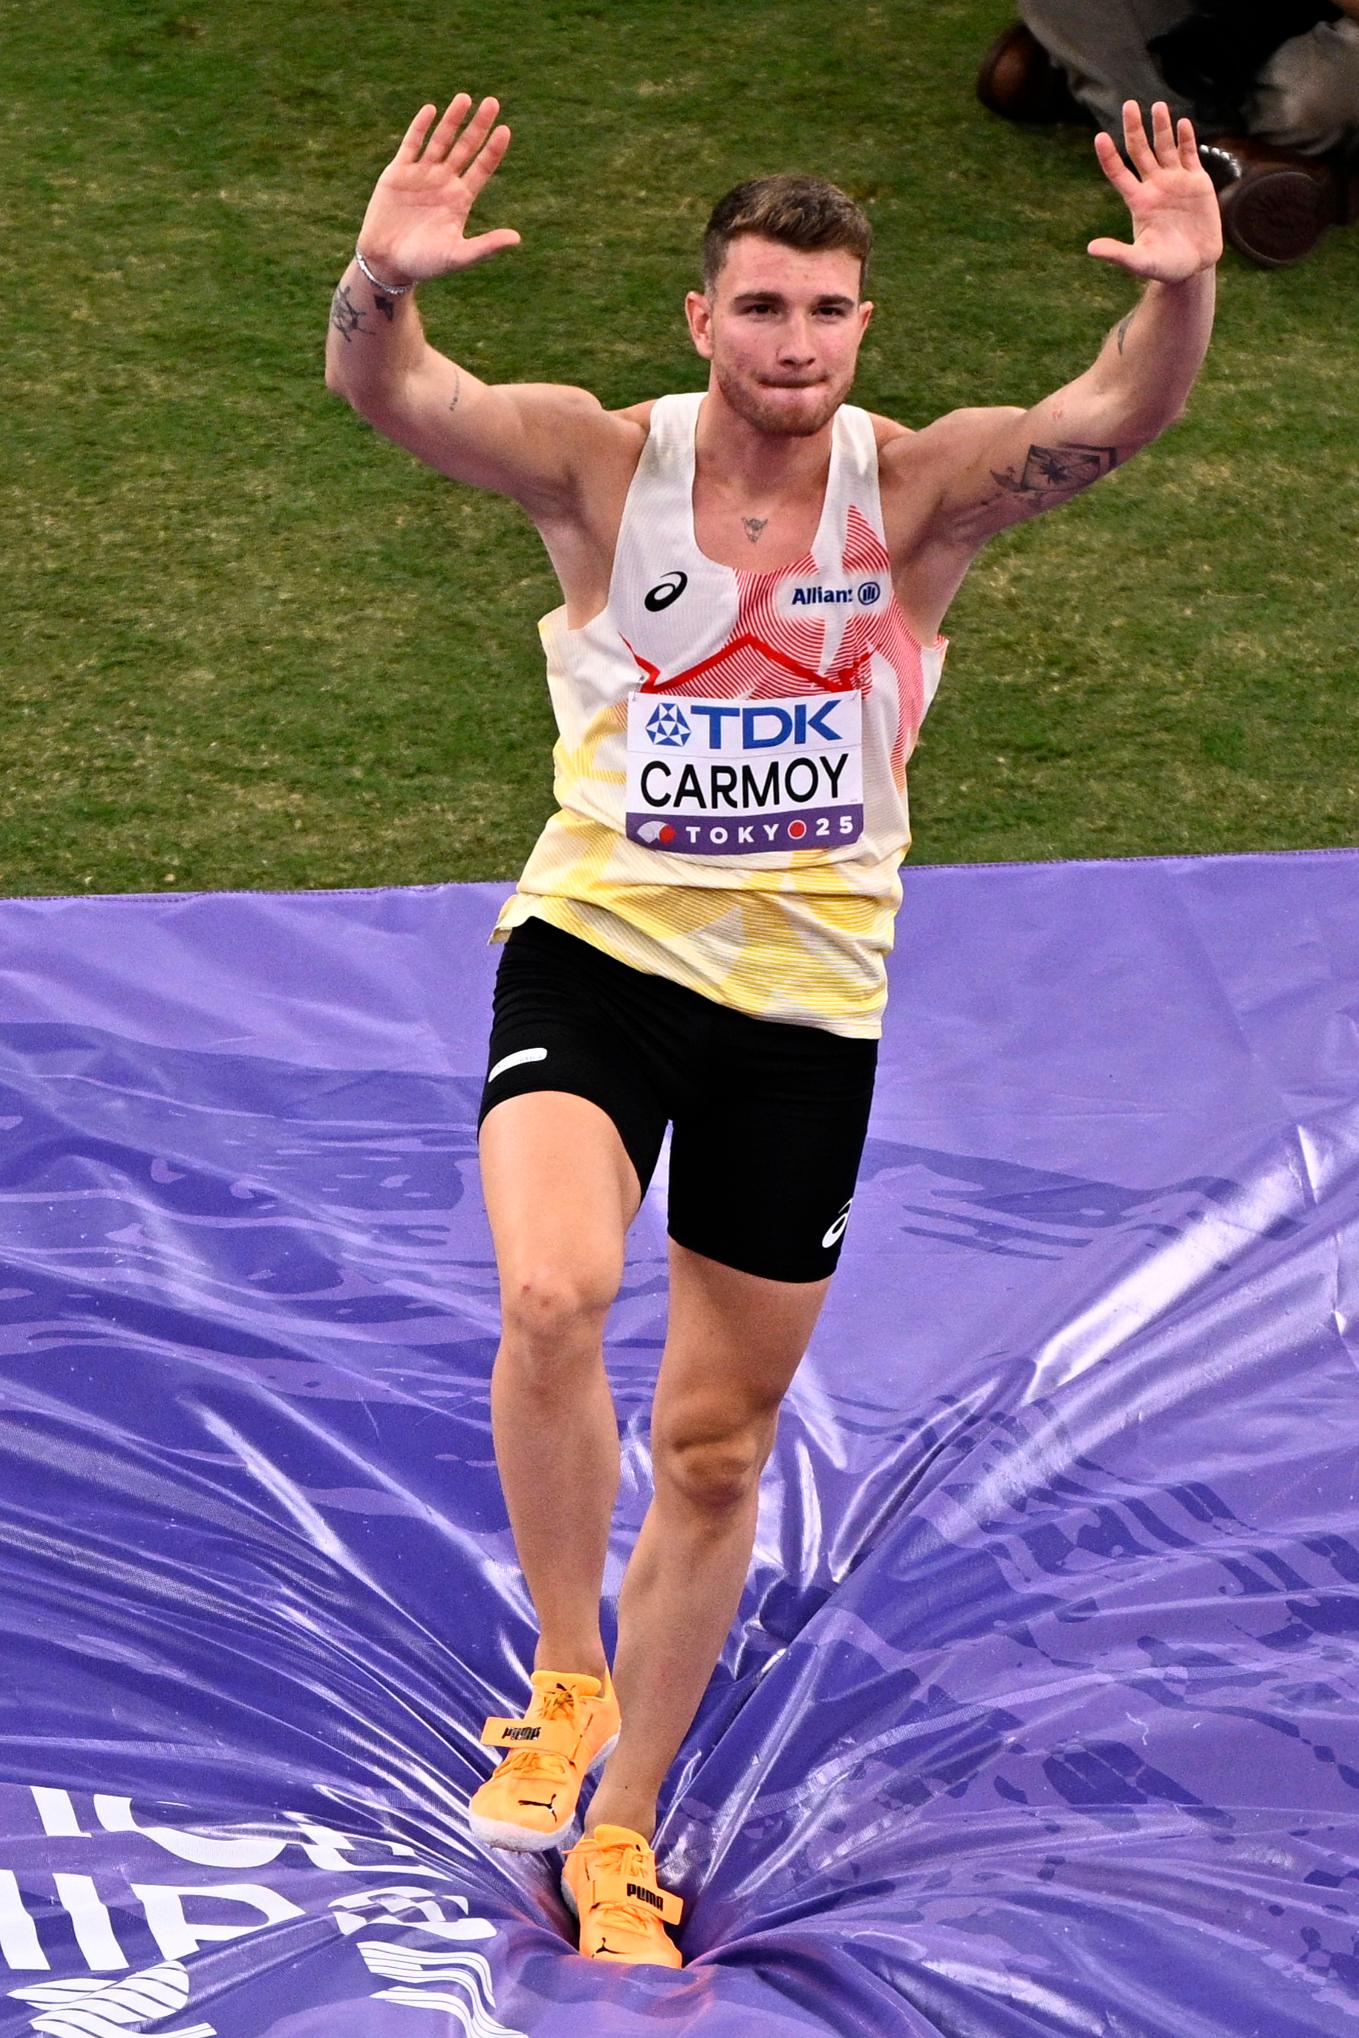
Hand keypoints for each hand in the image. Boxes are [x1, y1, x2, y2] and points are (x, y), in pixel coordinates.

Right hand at [357, 94, 521, 286]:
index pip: (482, 168)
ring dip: (452, 120)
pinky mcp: (398, 172)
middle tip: (493, 102)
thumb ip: (486, 246)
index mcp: (460, 199)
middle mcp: (444, 182)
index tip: (505, 130)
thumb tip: (517, 239)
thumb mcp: (457, 256)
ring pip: (440, 140)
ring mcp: (421, 174)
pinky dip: (420, 127)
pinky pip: (411, 144)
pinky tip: (431, 109)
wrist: (386, 262)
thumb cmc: (424, 263)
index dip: (493, 150)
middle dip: (478, 125)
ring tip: (465, 98)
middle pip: (465, 147)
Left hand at [1089, 101, 1222, 281]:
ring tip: (1157, 106)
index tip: (1100, 137)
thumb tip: (1090, 249)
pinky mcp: (1197, 181)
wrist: (1193, 266)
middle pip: (1141, 151)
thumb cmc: (1164, 266)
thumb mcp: (1140, 262)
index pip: (1118, 173)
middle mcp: (1154, 186)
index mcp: (1138, 202)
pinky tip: (1182, 123)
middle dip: (1134, 129)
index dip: (1109, 156)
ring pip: (1165, 147)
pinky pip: (1190, 154)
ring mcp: (1175, 181)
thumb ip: (1118, 254)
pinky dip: (1186, 138)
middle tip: (1129, 104)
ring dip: (1161, 127)